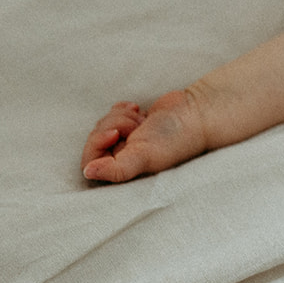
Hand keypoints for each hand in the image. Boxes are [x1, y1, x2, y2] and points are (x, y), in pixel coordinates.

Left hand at [81, 91, 207, 182]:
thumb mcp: (143, 157)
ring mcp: (129, 140)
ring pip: (104, 125)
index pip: (90, 162)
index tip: (114, 134)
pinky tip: (138, 109)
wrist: (196, 113)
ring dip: (120, 117)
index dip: (96, 144)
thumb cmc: (173, 138)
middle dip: (112, 126)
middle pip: (95, 140)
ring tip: (141, 119)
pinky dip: (122, 109)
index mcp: (124, 170)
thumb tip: (87, 173)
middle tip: (133, 125)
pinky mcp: (135, 123)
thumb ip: (116, 170)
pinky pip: (114, 113)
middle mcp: (125, 158)